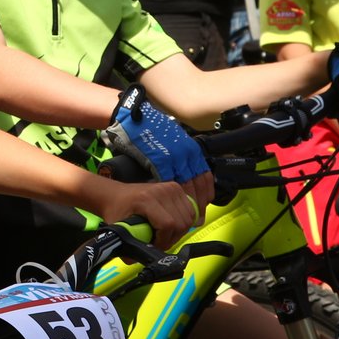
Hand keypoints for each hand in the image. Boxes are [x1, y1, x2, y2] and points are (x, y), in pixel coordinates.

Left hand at [97, 179, 198, 248]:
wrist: (115, 194)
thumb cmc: (117, 210)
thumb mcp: (120, 229)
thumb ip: (129, 246)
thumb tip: (137, 260)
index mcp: (146, 199)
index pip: (168, 224)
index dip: (164, 241)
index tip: (155, 246)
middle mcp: (161, 191)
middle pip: (181, 223)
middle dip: (171, 239)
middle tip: (159, 242)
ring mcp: (170, 188)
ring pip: (188, 219)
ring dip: (178, 231)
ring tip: (164, 234)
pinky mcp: (176, 188)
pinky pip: (190, 211)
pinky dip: (183, 221)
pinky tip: (171, 225)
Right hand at [103, 85, 213, 209]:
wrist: (134, 119)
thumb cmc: (150, 132)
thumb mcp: (171, 146)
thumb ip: (179, 162)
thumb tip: (186, 184)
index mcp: (192, 150)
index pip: (205, 178)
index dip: (205, 196)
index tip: (201, 210)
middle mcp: (188, 154)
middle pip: (198, 186)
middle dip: (197, 206)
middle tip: (194, 220)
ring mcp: (175, 158)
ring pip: (186, 188)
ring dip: (185, 206)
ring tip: (182, 219)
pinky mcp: (160, 162)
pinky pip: (169, 185)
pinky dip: (169, 199)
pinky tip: (168, 209)